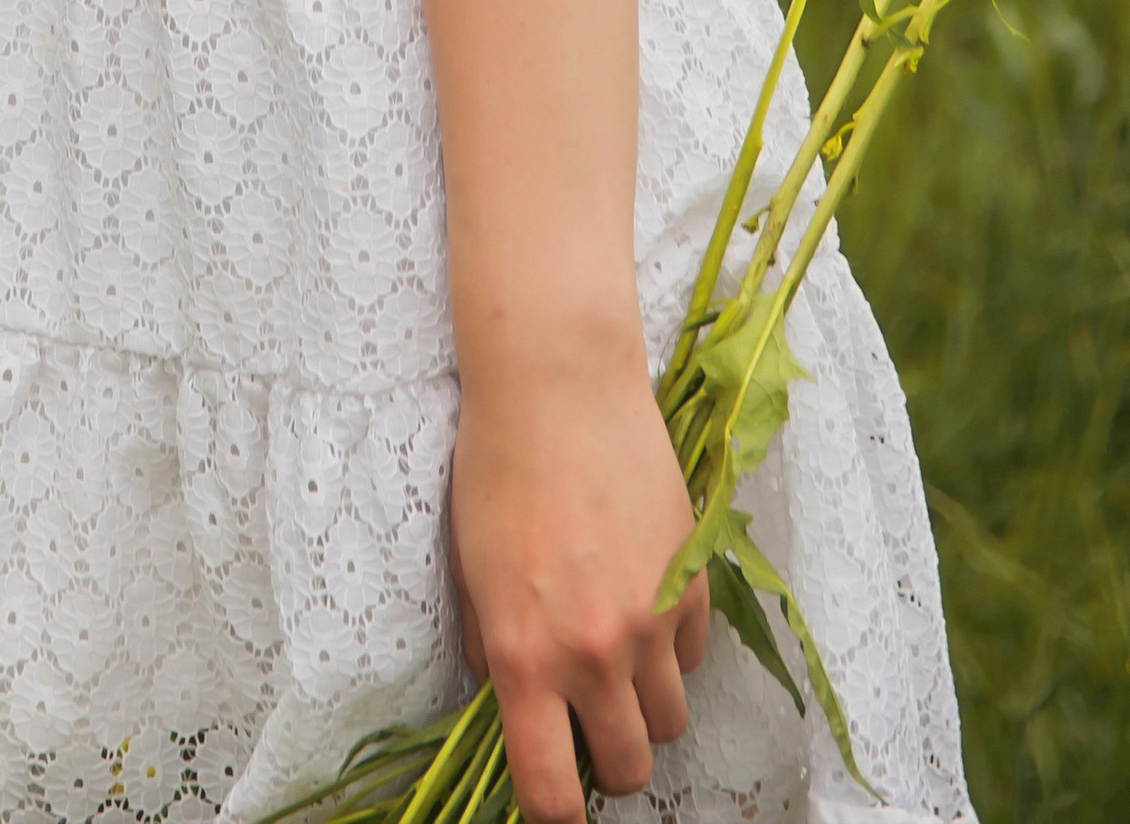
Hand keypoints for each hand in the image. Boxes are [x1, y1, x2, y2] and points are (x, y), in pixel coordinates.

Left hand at [448, 343, 708, 816]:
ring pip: (669, 721)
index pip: (551, 792)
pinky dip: (672, 649)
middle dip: (607, 759)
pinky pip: (694, 659)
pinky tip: (641, 599)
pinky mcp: (693, 584)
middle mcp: (594, 654)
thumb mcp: (469, 568)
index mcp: (526, 658)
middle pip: (628, 768)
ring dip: (644, 706)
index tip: (553, 802)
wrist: (557, 384)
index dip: (552, 813)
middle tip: (587, 721)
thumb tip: (507, 704)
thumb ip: (492, 649)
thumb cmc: (495, 467)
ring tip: (615, 657)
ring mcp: (651, 622)